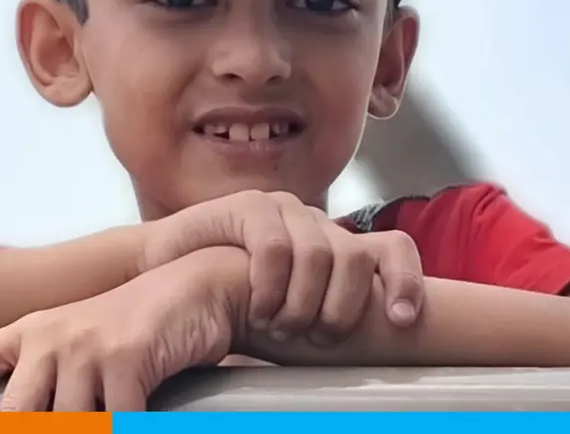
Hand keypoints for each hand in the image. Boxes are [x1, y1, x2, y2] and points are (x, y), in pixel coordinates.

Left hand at [0, 248, 245, 411]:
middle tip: (55, 430)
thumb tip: (23, 410)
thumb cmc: (140, 329)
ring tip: (104, 414)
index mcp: (33, 331)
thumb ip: (49, 375)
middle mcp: (51, 336)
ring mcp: (86, 346)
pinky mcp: (126, 357)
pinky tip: (138, 421)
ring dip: (89, 427)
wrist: (199, 288)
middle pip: (12, 414)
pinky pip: (116, 420)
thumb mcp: (83, 342)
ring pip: (66, 423)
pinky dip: (127, 426)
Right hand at [140, 190, 424, 344]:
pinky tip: (257, 310)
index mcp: (334, 244)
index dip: (406, 282)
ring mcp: (284, 209)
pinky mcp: (248, 207)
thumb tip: (372, 363)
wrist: (164, 271)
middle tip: (319, 340)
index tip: (403, 321)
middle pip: (359, 256)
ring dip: (304, 304)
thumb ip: (324, 319)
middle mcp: (315, 222)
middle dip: (344, 307)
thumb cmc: (228, 300)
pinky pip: (276, 248)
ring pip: (322, 254)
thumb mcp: (289, 312)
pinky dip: (271, 288)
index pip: (392, 248)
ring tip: (279, 329)